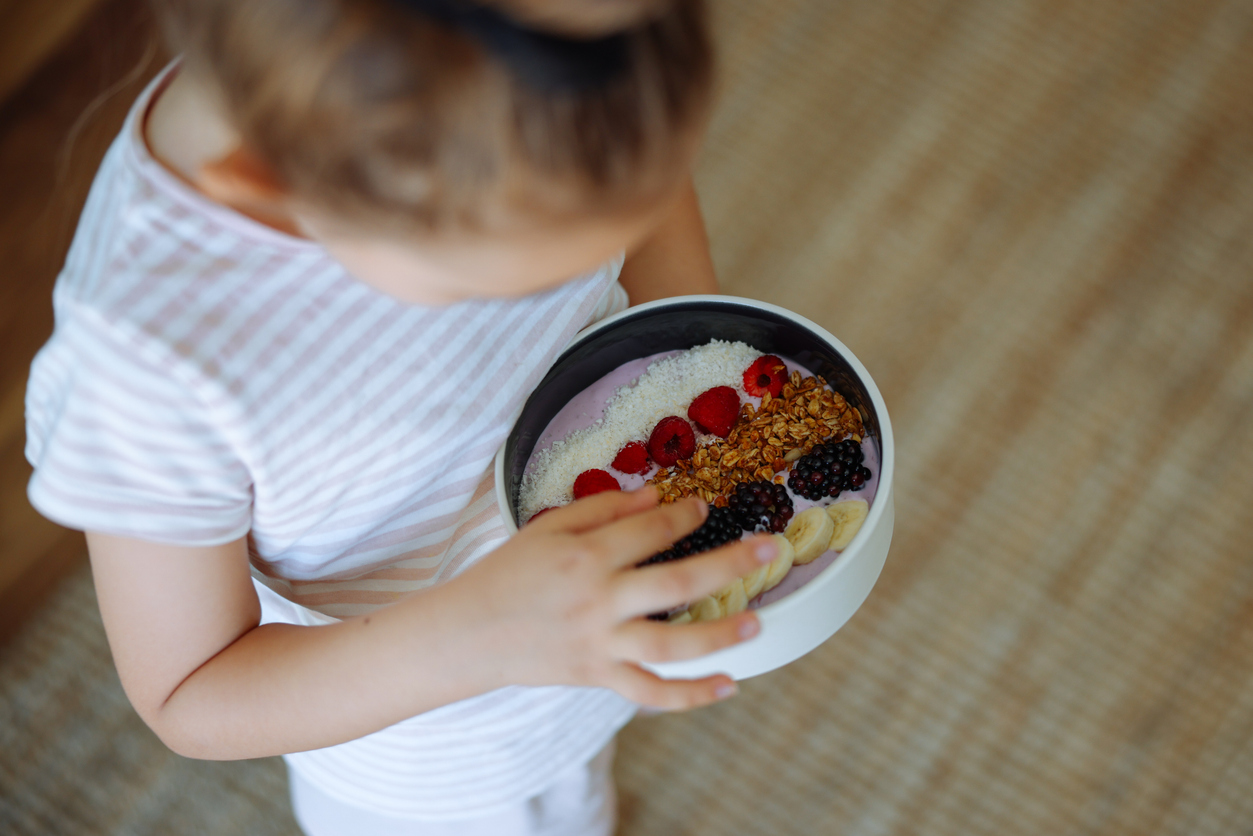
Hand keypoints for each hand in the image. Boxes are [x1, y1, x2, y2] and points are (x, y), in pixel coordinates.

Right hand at [447, 488, 775, 709]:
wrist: (468, 634)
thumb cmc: (508, 574)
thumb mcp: (548, 527)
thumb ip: (603, 509)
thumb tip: (656, 496)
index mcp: (586, 556)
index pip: (650, 531)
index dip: (684, 515)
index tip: (704, 507)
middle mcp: (599, 601)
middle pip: (677, 583)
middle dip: (730, 564)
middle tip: (769, 551)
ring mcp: (601, 644)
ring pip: (672, 645)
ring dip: (720, 634)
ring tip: (758, 622)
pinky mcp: (598, 677)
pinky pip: (651, 692)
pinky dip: (691, 695)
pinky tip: (729, 685)